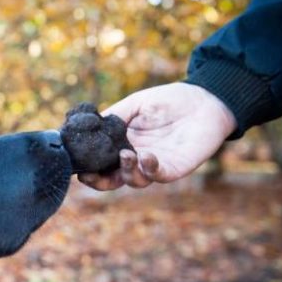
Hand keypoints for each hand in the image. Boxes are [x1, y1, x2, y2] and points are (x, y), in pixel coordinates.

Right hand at [78, 83, 236, 189]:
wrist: (205, 99)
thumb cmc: (170, 101)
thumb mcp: (135, 104)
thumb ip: (114, 116)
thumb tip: (87, 126)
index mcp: (124, 145)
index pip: (102, 163)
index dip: (88, 168)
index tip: (77, 166)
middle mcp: (136, 159)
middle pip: (113, 180)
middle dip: (99, 182)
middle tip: (90, 175)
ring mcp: (155, 165)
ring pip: (134, 180)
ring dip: (125, 171)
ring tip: (126, 154)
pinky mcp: (175, 167)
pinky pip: (159, 175)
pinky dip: (149, 169)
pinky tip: (146, 155)